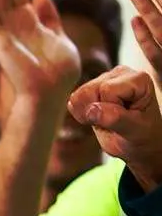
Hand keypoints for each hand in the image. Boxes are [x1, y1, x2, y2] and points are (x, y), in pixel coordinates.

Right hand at [68, 65, 161, 187]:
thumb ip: (116, 119)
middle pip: (89, 91)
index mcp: (138, 79)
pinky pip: (73, 100)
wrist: (137, 142)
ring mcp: (104, 78)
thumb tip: (91, 110)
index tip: (125, 120)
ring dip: (87, 114)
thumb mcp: (134, 131)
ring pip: (78, 96)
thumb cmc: (142, 137)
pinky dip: (81, 114)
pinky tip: (98, 117)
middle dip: (96, 112)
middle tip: (114, 123)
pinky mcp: (91, 86)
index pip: (107, 90)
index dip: (111, 110)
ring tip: (106, 121)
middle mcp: (120, 73)